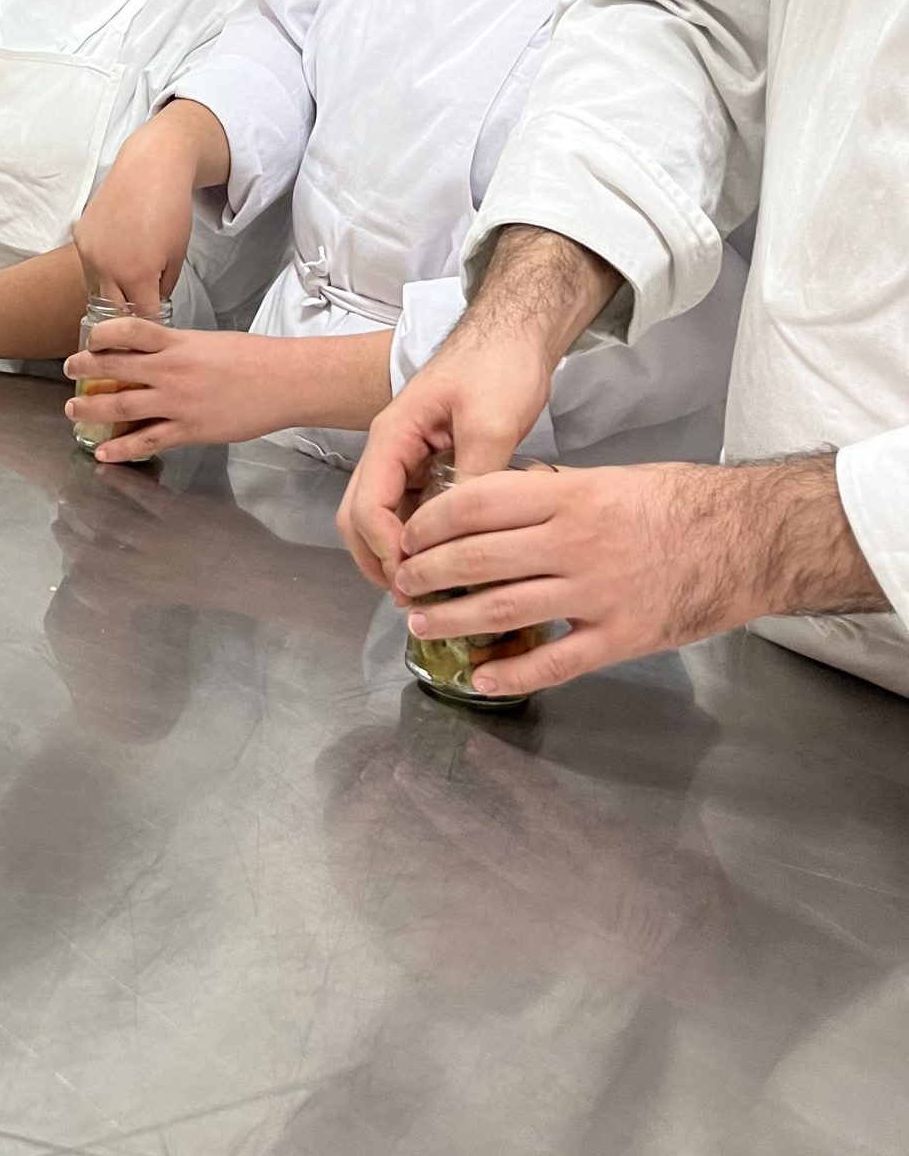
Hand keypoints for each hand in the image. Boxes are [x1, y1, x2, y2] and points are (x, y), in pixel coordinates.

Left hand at [63, 320, 291, 462]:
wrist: (284, 382)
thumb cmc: (253, 358)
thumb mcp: (209, 341)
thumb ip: (179, 347)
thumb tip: (155, 351)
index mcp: (178, 343)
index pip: (128, 331)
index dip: (101, 334)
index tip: (89, 339)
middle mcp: (172, 371)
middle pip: (115, 368)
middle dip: (85, 370)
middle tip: (69, 371)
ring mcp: (178, 403)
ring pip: (122, 405)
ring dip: (92, 409)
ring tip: (72, 410)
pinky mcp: (189, 430)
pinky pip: (146, 440)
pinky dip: (121, 448)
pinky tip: (103, 452)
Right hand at [73, 104, 221, 317]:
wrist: (150, 168)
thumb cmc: (170, 208)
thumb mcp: (177, 255)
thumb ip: (164, 286)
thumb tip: (152, 302)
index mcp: (135, 274)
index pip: (141, 316)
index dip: (151, 319)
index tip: (154, 320)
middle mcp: (106, 267)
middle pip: (113, 310)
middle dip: (128, 312)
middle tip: (140, 306)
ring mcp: (88, 252)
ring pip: (95, 291)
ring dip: (110, 293)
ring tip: (127, 284)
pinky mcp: (79, 237)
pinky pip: (88, 267)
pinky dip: (100, 271)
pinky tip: (116, 259)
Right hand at [337, 322, 556, 585]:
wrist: (515, 335)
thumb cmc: (499, 367)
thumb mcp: (491, 422)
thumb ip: (473, 478)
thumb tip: (462, 538)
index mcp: (392, 438)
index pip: (368, 505)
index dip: (386, 549)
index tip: (416, 579)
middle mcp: (390, 452)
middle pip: (358, 517)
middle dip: (378, 561)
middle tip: (414, 599)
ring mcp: (407, 459)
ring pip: (381, 518)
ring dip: (395, 555)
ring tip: (430, 590)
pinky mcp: (428, 466)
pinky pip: (411, 511)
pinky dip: (419, 541)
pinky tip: (448, 562)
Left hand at [389, 463, 752, 697]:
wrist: (751, 539)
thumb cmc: (681, 503)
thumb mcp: (611, 478)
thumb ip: (552, 493)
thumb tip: (496, 502)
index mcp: (571, 496)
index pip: (477, 504)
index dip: (431, 523)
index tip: (409, 535)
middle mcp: (576, 542)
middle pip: (478, 559)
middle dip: (428, 573)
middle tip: (403, 582)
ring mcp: (597, 593)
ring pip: (502, 611)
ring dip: (452, 620)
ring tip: (422, 624)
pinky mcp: (621, 637)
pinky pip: (554, 662)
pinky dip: (511, 675)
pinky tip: (482, 678)